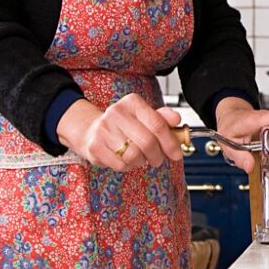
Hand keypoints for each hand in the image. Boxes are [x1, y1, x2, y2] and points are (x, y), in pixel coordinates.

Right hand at [57, 93, 184, 171]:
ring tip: (139, 156)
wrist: (91, 129)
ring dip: (142, 161)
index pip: (157, 124)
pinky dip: (128, 166)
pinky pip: (121, 165)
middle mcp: (116, 113)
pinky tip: (125, 158)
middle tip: (158, 159)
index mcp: (132, 103)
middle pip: (148, 142)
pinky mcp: (95, 147)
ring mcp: (104, 130)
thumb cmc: (124, 124)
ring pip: (134, 155)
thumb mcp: (143, 116)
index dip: (170, 142)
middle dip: (158, 155)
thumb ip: (162, 118)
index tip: (177, 153)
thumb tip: (177, 119)